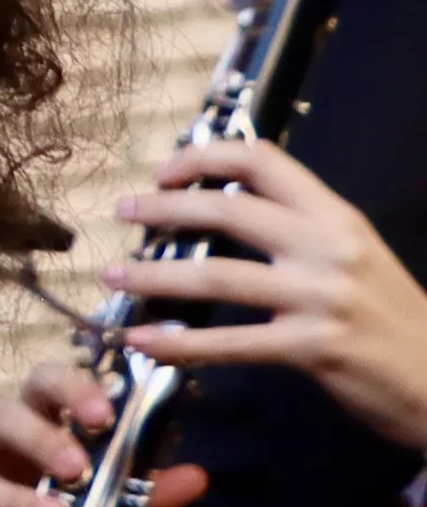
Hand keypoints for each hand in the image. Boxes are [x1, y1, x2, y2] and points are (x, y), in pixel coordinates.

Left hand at [113, 136, 426, 450]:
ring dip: (154, 276)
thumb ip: (300, 232)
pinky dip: (178, 343)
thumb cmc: (392, 320)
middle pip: (228, 212)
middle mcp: (329, 249)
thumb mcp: (355, 257)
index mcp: (337, 218)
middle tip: (122, 212)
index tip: (162, 172)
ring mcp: (322, 298)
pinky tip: (142, 341)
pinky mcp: (314, 347)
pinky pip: (230, 342)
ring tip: (114, 277)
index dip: (204, 159)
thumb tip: (226, 212)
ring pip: (216, 276)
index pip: (264, 162)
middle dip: (163, 209)